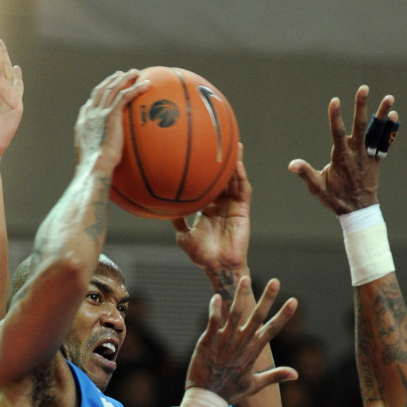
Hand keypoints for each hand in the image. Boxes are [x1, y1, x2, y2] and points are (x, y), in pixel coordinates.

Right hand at [73, 69, 147, 170]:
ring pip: (113, 89)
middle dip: (111, 80)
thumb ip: (95, 152)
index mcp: (83, 123)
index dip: (99, 94)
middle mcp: (90, 114)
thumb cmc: (93, 169)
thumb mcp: (90, 159)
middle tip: (121, 75)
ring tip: (135, 72)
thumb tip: (102, 159)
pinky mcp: (111, 115)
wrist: (93, 166)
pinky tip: (146, 85)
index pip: (90, 103)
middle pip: (101, 90)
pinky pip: (125, 96)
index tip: (106, 90)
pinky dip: (136, 88)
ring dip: (125, 78)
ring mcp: (100, 113)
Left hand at [173, 144, 251, 280]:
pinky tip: (237, 164)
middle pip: (223, 177)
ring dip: (235, 162)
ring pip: (235, 179)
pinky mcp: (243, 210)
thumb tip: (163, 209)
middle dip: (223, 160)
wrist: (217, 266)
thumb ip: (177, 220)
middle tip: (219, 141)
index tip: (200, 155)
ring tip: (233, 144)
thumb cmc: (201, 255)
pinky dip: (241, 176)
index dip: (205, 171)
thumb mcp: (183, 235)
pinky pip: (243, 189)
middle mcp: (221, 204)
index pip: (208, 185)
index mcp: (208, 208)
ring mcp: (233, 206)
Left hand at [186, 279, 297, 402]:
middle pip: (256, 318)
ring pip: (234, 314)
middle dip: (267, 299)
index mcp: (253, 352)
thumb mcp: (255, 385)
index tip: (294, 300)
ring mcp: (224, 342)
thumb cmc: (230, 392)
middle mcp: (240, 344)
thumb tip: (296, 374)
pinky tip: (216, 296)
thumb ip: (275, 376)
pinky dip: (215, 309)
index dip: (283, 315)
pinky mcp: (208, 341)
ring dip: (240, 296)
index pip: (272, 330)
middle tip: (275, 281)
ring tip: (245, 278)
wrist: (206, 399)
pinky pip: (213, 321)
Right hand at [289, 86, 396, 214]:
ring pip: (376, 132)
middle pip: (359, 126)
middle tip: (364, 88)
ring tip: (389, 97)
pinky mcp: (376, 160)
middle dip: (361, 107)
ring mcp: (368, 156)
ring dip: (382, 114)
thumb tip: (291, 164)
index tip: (335, 101)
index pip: (337, 133)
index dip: (335, 117)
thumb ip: (306, 173)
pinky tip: (393, 116)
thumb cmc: (336, 199)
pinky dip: (389, 130)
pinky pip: (384, 142)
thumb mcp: (318, 188)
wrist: (359, 211)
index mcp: (341, 158)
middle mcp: (357, 153)